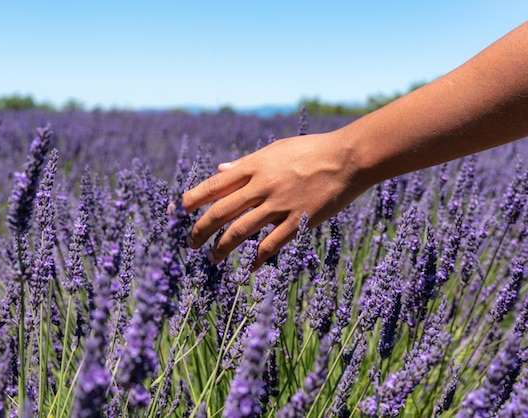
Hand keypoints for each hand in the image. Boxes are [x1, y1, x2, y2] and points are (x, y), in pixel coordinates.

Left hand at [180, 131, 364, 268]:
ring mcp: (279, 205)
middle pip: (221, 212)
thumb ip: (245, 163)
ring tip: (212, 259)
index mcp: (254, 166)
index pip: (214, 185)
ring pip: (240, 231)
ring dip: (221, 248)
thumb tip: (219, 169)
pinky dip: (256, 258)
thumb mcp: (275, 149)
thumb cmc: (312, 150)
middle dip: (200, 230)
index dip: (192, 199)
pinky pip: (271, 245)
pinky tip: (248, 268)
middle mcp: (262, 186)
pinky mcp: (298, 221)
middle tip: (190, 244)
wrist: (349, 158)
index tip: (178, 211)